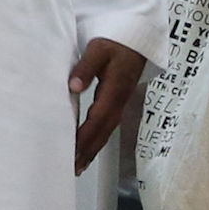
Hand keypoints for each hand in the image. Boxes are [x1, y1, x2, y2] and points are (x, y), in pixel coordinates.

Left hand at [68, 37, 146, 173]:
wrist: (137, 40)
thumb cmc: (115, 43)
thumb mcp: (99, 49)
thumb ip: (86, 67)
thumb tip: (73, 87)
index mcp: (115, 90)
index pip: (98, 118)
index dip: (85, 136)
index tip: (72, 151)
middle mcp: (120, 101)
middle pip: (103, 131)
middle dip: (88, 150)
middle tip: (73, 168)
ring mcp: (121, 103)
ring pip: (106, 131)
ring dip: (92, 149)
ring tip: (78, 166)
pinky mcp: (118, 103)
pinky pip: (107, 126)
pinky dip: (97, 140)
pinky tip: (89, 148)